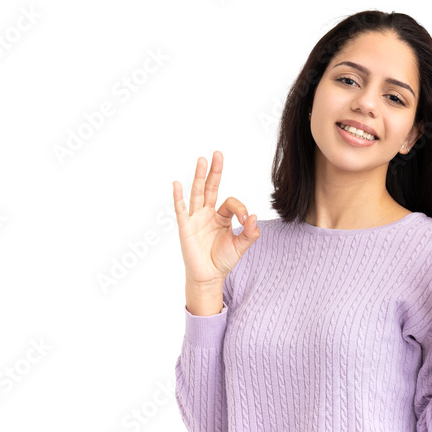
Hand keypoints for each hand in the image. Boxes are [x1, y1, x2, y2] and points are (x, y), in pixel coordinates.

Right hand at [172, 152, 259, 284]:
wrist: (208, 277)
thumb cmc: (223, 260)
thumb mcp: (241, 246)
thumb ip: (250, 233)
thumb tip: (254, 217)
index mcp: (222, 216)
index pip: (231, 203)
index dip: (241, 209)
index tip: (246, 222)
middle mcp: (208, 213)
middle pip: (211, 187)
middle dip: (215, 171)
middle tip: (218, 154)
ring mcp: (195, 219)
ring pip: (197, 193)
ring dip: (199, 177)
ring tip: (202, 160)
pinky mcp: (185, 227)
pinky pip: (181, 210)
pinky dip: (179, 197)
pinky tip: (177, 184)